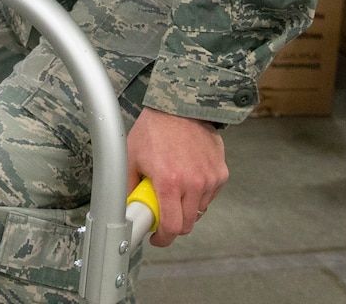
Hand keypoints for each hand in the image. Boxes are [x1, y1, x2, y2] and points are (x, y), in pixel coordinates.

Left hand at [125, 107, 227, 247]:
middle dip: (174, 225)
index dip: (164, 238)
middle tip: (163, 214)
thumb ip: (127, 187)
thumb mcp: (131, 157)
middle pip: (188, 224)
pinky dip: (199, 193)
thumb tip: (124, 209)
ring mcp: (210, 178)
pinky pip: (210, 195)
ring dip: (186, 207)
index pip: (172, 227)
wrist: (179, 107)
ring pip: (199, 210)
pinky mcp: (221, 172)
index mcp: (169, 182)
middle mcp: (194, 183)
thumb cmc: (154, 130)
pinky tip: (188, 176)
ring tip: (174, 187)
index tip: (157, 238)